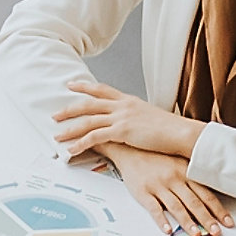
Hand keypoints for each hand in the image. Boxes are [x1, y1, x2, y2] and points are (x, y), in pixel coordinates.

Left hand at [50, 78, 194, 165]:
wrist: (181, 132)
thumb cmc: (169, 129)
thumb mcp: (149, 116)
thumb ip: (135, 117)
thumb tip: (128, 123)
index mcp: (128, 100)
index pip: (102, 89)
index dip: (84, 86)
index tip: (71, 85)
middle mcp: (122, 105)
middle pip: (89, 104)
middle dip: (69, 109)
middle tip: (55, 115)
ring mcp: (121, 117)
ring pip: (88, 121)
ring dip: (70, 128)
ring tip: (57, 136)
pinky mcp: (122, 131)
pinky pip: (95, 137)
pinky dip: (80, 143)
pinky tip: (71, 150)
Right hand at [104, 146, 227, 235]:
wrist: (130, 148)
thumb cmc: (155, 156)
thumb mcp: (177, 161)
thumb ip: (191, 177)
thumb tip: (208, 195)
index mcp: (185, 172)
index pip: (206, 194)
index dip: (218, 209)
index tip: (227, 221)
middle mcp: (174, 179)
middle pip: (194, 202)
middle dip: (208, 219)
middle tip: (217, 232)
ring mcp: (159, 186)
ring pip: (177, 207)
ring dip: (188, 222)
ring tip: (197, 234)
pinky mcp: (143, 192)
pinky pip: (154, 208)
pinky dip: (161, 220)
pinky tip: (168, 229)